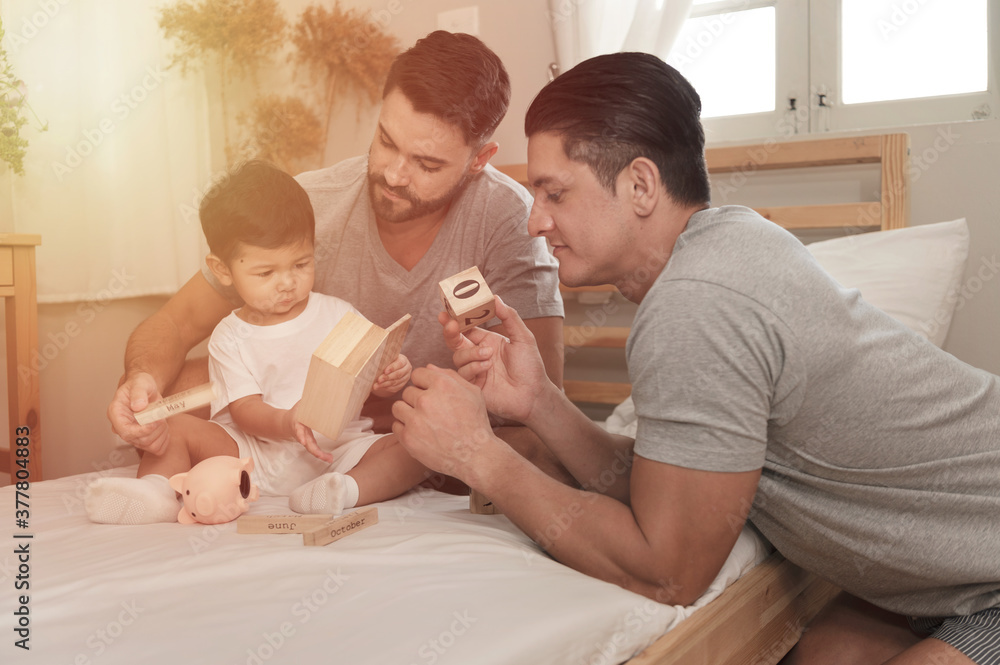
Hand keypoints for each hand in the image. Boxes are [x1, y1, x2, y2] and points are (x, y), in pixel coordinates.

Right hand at [107, 372, 170, 454]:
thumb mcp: (140, 383)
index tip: (155, 422)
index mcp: (116, 414)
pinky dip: (164, 439)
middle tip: (161, 415)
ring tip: (161, 418)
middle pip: (140, 441)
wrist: (145, 390)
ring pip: (149, 446)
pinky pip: (156, 448)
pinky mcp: (143, 439)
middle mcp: (121, 427)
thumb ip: (138, 393)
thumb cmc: (140, 385)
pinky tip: (163, 427)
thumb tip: (138, 406)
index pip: (126, 432)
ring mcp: (132, 436)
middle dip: (156, 429)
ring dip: (161, 433)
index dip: (142, 431)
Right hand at [286, 402, 332, 463]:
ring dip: (320, 455)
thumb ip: (309, 399)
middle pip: (307, 444)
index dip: (300, 435)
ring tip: (330, 459)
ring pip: (311, 449)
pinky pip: (314, 448)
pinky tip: (329, 457)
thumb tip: (322, 386)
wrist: (287, 422)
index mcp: (298, 424)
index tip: (302, 440)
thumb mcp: (301, 405)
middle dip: (316, 451)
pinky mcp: (309, 441)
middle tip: (324, 456)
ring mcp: (305, 439)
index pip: (299, 431)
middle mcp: (301, 434)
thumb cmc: (297, 412)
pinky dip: (320, 453)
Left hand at [372, 353, 410, 395]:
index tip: (385, 371)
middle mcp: (406, 369)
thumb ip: (384, 359)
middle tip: (379, 380)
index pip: (400, 363)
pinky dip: (386, 388)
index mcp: (404, 360)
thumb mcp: (387, 358)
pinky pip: (394, 388)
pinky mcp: (401, 385)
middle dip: (387, 377)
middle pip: (398, 374)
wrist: (389, 367)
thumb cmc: (387, 360)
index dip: (392, 367)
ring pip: (395, 382)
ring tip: (376, 386)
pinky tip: (379, 387)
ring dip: (385, 384)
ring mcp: (405, 378)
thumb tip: (374, 362)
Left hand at [391, 365, 500, 480]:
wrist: (475, 455)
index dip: (424, 384)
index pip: (417, 375)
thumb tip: (429, 367)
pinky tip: (419, 433)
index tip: (430, 394)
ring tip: (422, 422)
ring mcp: (415, 420)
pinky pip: (396, 425)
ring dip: (408, 413)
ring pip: (398, 407)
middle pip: (407, 392)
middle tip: (430, 412)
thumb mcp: (472, 393)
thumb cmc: (476, 423)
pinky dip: (405, 429)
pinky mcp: (408, 438)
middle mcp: (426, 400)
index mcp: (442, 384)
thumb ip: (450, 376)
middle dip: (417, 400)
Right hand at [440, 296, 548, 423]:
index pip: (466, 327)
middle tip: (451, 325)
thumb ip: (509, 317)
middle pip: (455, 341)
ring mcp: (474, 369)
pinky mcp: (473, 385)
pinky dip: (474, 367)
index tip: (447, 312)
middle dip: (450, 332)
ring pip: (458, 356)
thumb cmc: (530, 367)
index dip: (456, 319)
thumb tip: (495, 298)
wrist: (533, 394)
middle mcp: (477, 354)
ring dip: (471, 353)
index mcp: (487, 340)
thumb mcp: (523, 337)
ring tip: (489, 355)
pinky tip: (487, 368)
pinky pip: (463, 373)